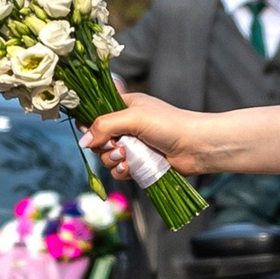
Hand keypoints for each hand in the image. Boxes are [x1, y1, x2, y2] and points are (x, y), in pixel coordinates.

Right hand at [83, 91, 219, 179]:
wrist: (197, 146)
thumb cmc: (169, 124)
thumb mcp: (133, 117)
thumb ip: (104, 126)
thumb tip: (82, 142)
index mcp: (124, 106)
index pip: (96, 114)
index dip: (91, 126)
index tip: (94, 134)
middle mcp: (127, 125)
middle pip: (99, 139)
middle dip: (104, 147)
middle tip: (119, 147)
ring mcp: (133, 145)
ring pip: (107, 157)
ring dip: (112, 160)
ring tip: (126, 158)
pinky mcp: (140, 163)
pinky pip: (119, 170)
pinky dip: (121, 171)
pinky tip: (129, 169)